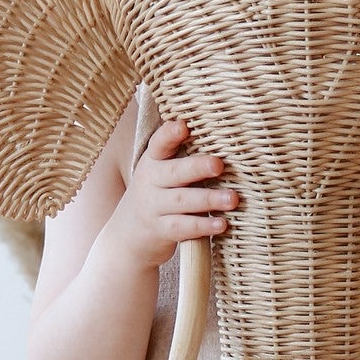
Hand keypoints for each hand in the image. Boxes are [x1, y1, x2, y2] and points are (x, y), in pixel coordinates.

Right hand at [107, 114, 238, 271]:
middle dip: (197, 167)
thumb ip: (181, 155)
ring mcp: (154, 207)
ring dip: (208, 199)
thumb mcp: (159, 171)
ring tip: (232, 199)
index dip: (169, 135)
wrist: (127, 233)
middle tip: (219, 164)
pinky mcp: (161, 231)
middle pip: (174, 172)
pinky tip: (222, 224)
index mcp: (152, 161)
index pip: (159, 144)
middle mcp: (150, 182)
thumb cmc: (156, 193)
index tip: (183, 126)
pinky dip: (202, 226)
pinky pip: (183, 227)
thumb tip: (221, 132)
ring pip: (181, 201)